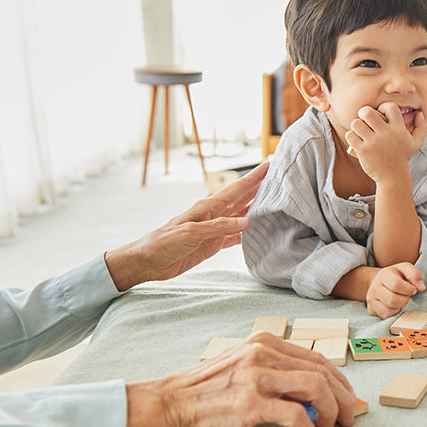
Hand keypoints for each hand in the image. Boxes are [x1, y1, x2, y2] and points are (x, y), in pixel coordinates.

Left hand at [104, 162, 267, 290]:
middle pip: (242, 198)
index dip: (253, 178)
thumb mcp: (190, 233)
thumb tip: (246, 222)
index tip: (268, 165)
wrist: (148, 261)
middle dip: (259, 187)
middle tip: (278, 178)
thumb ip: (218, 227)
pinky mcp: (213, 244)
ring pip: (241, 215)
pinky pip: (235, 236)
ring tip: (274, 202)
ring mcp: (214, 229)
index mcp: (208, 207)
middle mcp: (214, 215)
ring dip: (256, 208)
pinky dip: (248, 233)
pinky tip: (258, 231)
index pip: (236, 189)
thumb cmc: (163, 243)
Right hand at [124, 332, 356, 426]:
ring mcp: (256, 376)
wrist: (166, 404)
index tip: (347, 401)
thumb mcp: (242, 367)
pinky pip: (296, 416)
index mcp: (263, 342)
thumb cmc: (203, 392)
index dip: (340, 382)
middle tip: (348, 420)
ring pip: (316, 388)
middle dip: (343, 398)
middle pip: (322, 372)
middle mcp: (262, 352)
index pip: (317, 358)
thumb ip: (274, 372)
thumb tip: (314, 394)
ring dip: (331, 412)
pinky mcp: (249, 403)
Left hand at [345, 103, 426, 181]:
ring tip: (359, 130)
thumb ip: (422, 128)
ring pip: (356, 123)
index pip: (389, 107)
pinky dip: (351, 136)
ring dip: (356, 125)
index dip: (382, 107)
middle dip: (363, 113)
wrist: (393, 177)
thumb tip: (420, 114)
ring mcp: (374, 142)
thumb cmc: (402, 157)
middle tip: (364, 119)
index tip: (380, 114)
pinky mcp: (363, 151)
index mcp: (398, 128)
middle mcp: (386, 133)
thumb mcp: (415, 144)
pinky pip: (351, 135)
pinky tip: (355, 138)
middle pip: (367, 112)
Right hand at [365, 263, 424, 317]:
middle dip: (404, 299)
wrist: (379, 282)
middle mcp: (375, 287)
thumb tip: (421, 287)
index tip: (413, 289)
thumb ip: (415, 274)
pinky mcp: (372, 309)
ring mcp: (372, 299)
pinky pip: (385, 315)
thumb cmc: (395, 276)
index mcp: (383, 275)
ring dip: (399, 306)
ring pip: (388, 309)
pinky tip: (395, 305)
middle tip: (406, 295)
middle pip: (392, 299)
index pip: (396, 284)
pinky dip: (394, 312)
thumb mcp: (405, 269)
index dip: (408, 289)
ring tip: (400, 299)